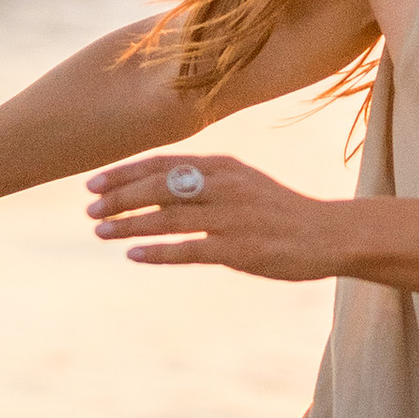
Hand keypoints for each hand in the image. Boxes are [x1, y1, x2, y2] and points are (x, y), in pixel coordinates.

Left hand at [86, 151, 343, 281]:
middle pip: (158, 187)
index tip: (93, 183)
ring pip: (167, 217)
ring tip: (100, 232)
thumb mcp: (242, 182)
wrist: (329, 234)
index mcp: (222, 166)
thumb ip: (204, 181)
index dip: (123, 172)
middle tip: (90, 211)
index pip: (162, 163)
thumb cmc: (279, 211)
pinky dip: (158, 251)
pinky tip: (133, 255)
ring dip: (129, 224)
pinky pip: (189, 249)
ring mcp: (231, 217)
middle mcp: (223, 185)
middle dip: (118, 198)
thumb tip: (157, 185)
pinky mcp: (239, 249)